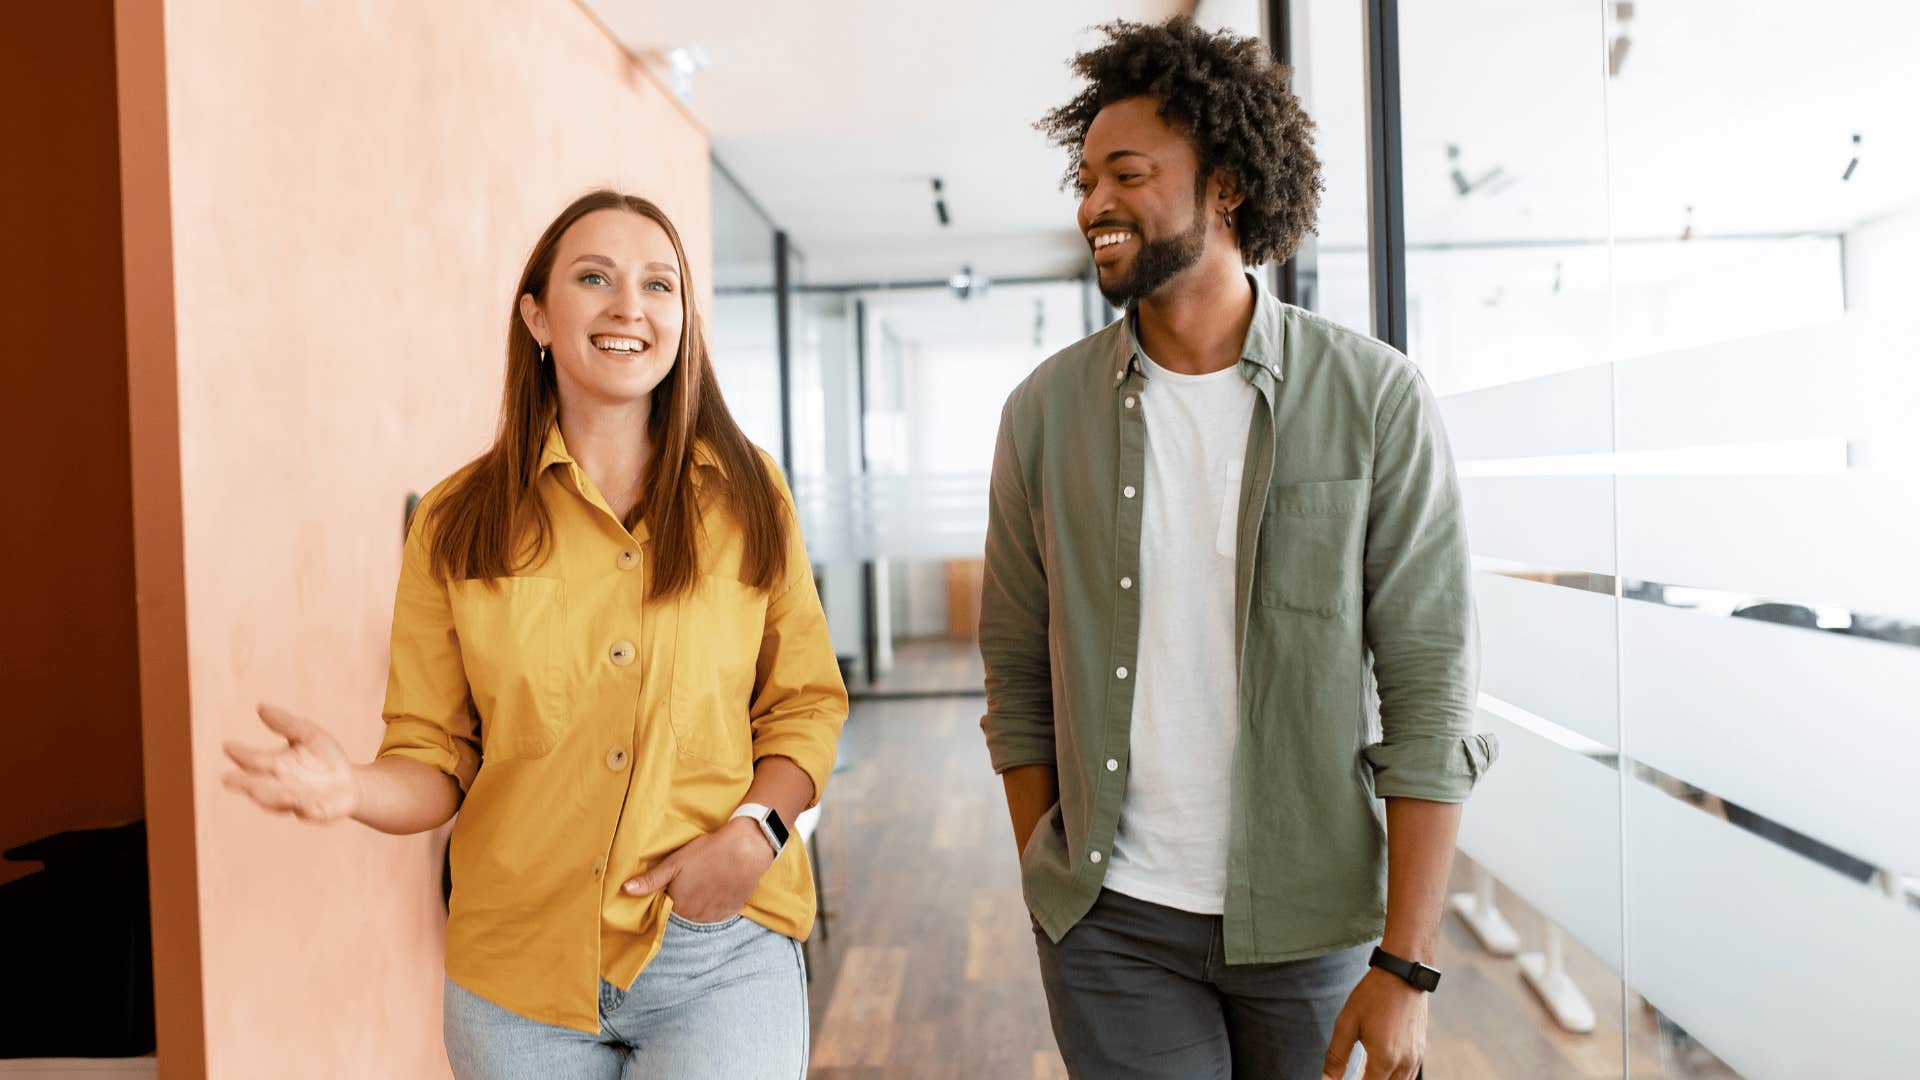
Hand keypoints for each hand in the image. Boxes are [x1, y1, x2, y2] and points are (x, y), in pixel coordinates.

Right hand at [222, 704, 360, 822]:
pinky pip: (307, 812)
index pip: (253, 760)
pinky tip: (303, 804)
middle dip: (244, 783)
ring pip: (277, 801)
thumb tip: (260, 707)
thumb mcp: (308, 734)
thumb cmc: (324, 757)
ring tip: (257, 790)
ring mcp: (296, 801)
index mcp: (275, 764)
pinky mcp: (316, 812)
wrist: (351, 782)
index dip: (241, 755)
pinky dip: (304, 809)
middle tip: (227, 779)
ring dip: (270, 796)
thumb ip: (285, 723)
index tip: (228, 746)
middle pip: (257, 786)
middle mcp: (280, 785)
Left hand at [621, 818, 776, 922]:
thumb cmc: (707, 852)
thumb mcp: (675, 862)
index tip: (672, 885)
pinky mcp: (731, 911)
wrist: (746, 849)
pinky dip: (715, 904)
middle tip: (691, 881)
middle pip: (683, 913)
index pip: (665, 910)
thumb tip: (625, 890)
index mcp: (679, 906)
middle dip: (683, 901)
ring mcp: (715, 916)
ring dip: (699, 904)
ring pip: (700, 915)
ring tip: (704, 882)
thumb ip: (650, 880)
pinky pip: (717, 914)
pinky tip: (716, 888)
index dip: (668, 897)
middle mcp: (695, 917)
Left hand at [1323, 968, 1427, 1079]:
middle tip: (1355, 1075)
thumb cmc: (1373, 995)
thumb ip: (1336, 1056)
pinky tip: (1379, 1072)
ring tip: (1364, 1074)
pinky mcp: (1420, 1052)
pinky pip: (1408, 1078)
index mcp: (1384, 1059)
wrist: (1403, 973)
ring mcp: (1416, 1059)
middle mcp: (1404, 1063)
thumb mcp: (1347, 1023)